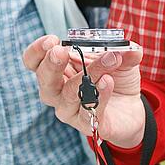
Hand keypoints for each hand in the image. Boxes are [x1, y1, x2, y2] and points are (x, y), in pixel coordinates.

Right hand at [22, 34, 146, 146]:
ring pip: (69, 94)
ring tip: (108, 60)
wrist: (130, 108)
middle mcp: (57, 92)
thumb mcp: (119, 58)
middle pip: (44, 80)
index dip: (37, 51)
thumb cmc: (113, 78)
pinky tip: (108, 82)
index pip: (34, 62)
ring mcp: (70, 111)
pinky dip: (99, 95)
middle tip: (61, 51)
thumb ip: (121, 49)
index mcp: (56, 70)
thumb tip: (128, 46)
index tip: (52, 40)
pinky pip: (88, 111)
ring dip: (88, 75)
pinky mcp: (87, 125)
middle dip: (51, 65)